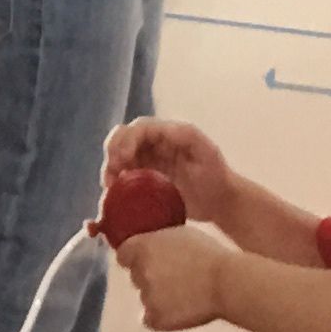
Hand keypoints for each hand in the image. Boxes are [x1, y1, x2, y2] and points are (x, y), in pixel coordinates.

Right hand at [105, 116, 232, 225]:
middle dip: (113, 153)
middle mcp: (154, 143)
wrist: (221, 202)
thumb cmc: (218, 177)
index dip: (126, 141)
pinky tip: (112, 194)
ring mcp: (148, 160)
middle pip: (122, 138)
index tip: (121, 160)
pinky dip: (114, 182)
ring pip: (118, 156)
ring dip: (110, 168)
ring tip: (109, 186)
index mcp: (168, 133)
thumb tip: (164, 129)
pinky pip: (123, 175)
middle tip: (111, 175)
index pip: (138, 128)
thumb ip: (188, 137)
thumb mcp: (208, 154)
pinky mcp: (144, 177)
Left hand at [115, 225, 227, 331]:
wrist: (225, 282)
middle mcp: (139, 272)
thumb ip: (160, 241)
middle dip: (151, 277)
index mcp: (142, 248)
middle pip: (137, 276)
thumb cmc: (209, 254)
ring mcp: (146, 297)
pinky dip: (163, 317)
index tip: (147, 260)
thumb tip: (154, 248)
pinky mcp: (156, 318)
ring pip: (146, 297)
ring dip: (158, 297)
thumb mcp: (181, 234)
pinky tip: (180, 312)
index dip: (135, 258)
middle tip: (174, 278)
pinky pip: (152, 319)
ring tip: (184, 296)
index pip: (124, 254)